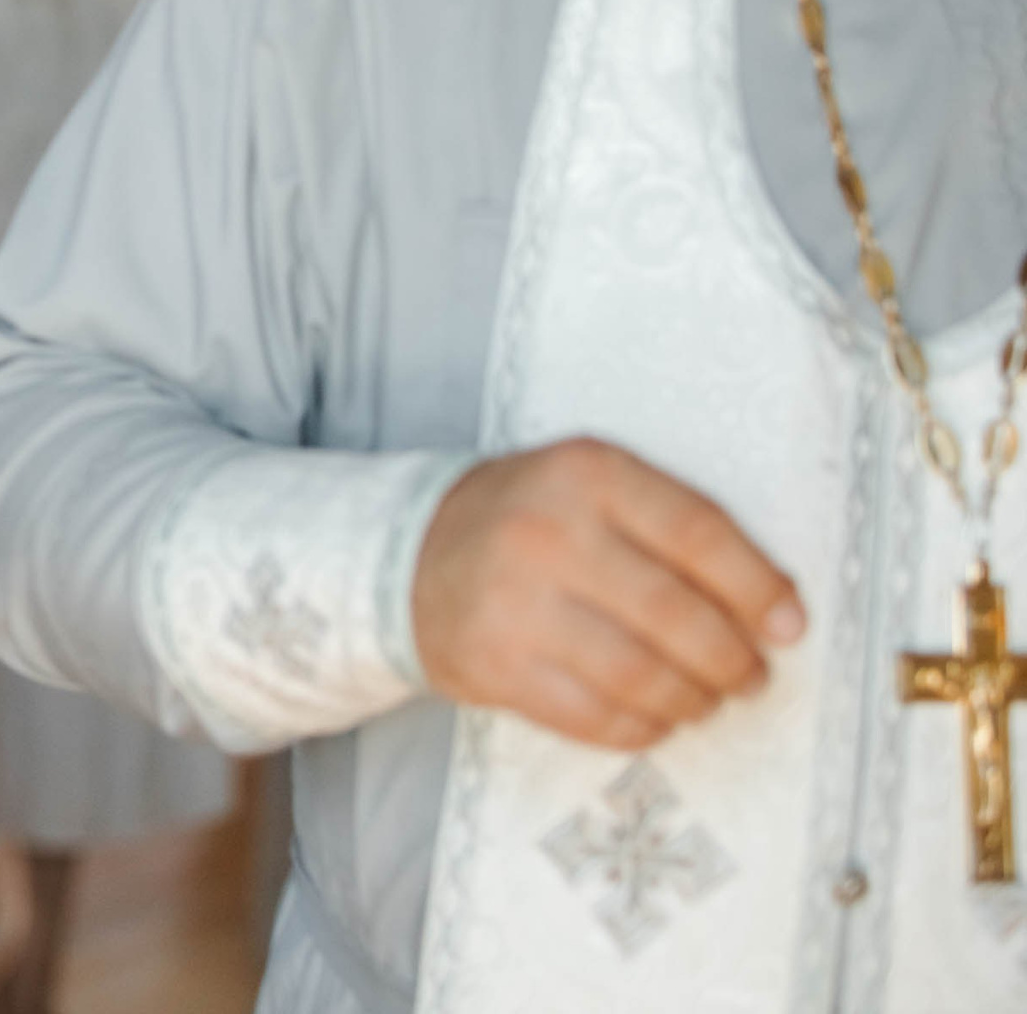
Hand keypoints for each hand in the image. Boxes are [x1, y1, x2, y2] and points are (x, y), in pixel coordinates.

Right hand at [413, 437, 806, 750]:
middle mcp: (548, 533)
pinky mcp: (495, 666)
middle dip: (732, 661)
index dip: (758, 588)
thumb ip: (674, 528)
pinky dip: (642, 727)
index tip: (790, 628)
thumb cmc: (529, 522)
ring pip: (641, 676)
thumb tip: (774, 611)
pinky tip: (654, 716)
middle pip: (676, 615)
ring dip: (693, 700)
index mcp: (586, 473)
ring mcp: (516, 604)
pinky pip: (595, 718)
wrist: (411, 555)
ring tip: (704, 700)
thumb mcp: (592, 488)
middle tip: (749, 677)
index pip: (699, 534)